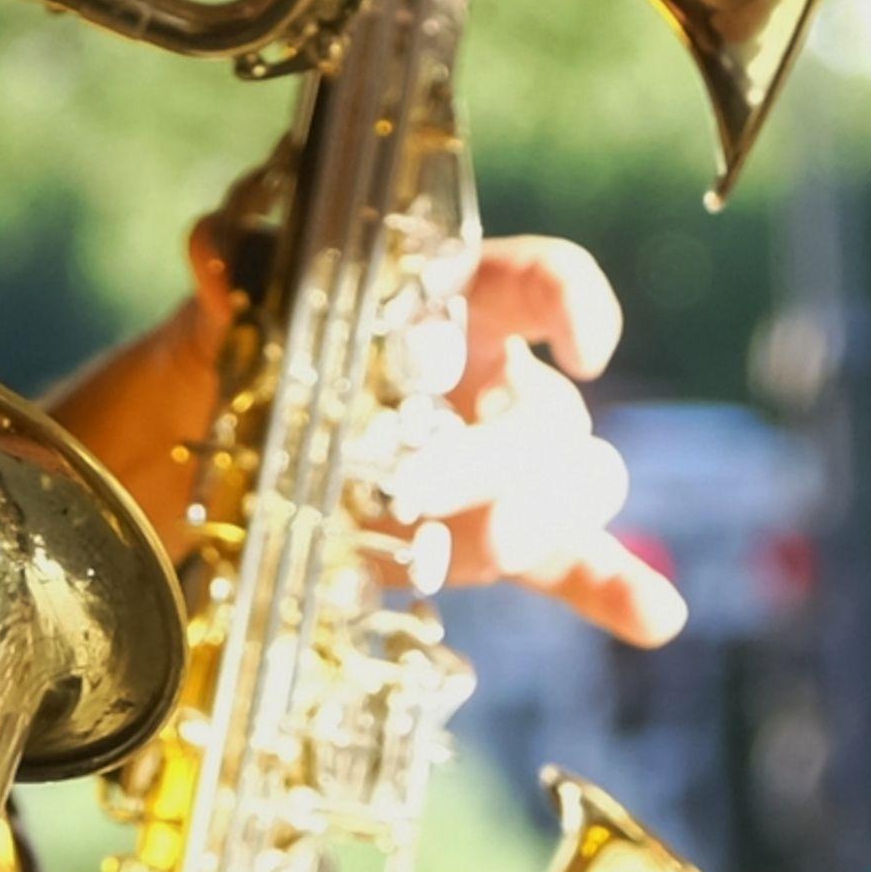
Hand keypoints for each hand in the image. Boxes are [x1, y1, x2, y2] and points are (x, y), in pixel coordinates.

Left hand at [185, 216, 684, 648]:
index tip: (580, 345)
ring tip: (481, 546)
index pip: (538, 280)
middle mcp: (495, 380)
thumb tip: (215, 255)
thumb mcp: (226, 324)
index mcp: (452, 303)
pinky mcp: (500, 542)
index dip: (573, 303)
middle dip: (492, 456)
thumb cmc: (245, 364)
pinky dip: (616, 587)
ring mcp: (506, 467)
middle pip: (541, 412)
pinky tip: (655, 617)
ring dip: (536, 517)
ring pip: (569, 483)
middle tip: (415, 488)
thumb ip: (231, 286)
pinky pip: (576, 561)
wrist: (219, 458)